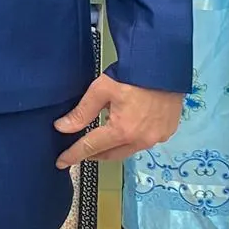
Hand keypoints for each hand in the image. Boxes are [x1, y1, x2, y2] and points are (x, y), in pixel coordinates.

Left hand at [54, 74, 182, 168]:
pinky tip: (125, 129)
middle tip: (80, 151)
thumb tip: (62, 127)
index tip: (61, 162)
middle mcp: (141, 140)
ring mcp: (157, 138)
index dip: (74, 155)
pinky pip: (144, 143)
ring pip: (128, 151)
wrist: (164, 66)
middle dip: (93, 154)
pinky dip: (131, 140)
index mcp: (122, 131)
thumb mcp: (101, 90)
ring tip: (101, 139)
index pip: (91, 148)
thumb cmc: (131, 75)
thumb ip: (82, 112)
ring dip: (113, 147)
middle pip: (110, 154)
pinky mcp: (167, 132)